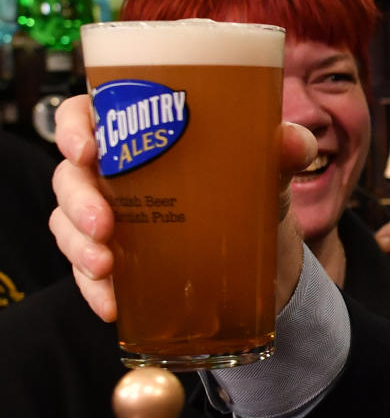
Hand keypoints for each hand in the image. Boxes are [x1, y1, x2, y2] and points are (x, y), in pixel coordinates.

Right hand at [49, 94, 316, 320]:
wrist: (265, 247)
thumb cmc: (253, 185)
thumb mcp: (271, 166)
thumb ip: (284, 148)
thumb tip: (293, 142)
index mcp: (139, 132)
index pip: (85, 114)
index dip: (72, 127)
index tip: (84, 149)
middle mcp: (115, 170)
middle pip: (70, 175)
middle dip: (78, 200)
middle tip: (103, 223)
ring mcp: (109, 214)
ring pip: (67, 223)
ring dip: (78, 246)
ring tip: (105, 266)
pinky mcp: (115, 257)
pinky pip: (85, 271)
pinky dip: (92, 289)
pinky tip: (111, 303)